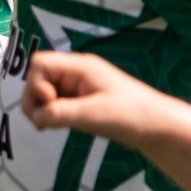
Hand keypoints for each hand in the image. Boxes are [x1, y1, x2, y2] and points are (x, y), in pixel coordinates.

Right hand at [21, 49, 149, 139]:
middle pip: (38, 76)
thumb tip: (36, 116)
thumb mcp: (92, 115)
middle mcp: (76, 73)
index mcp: (80, 67)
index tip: (49, 104)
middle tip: (43, 121)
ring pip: (43, 91)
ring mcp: (77, 87)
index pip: (40, 63)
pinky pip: (54, 102)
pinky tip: (51, 126)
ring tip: (46, 126)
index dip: (36, 84)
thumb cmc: (129, 115)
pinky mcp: (79, 101)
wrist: (156, 126)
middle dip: (34, 97)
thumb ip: (60, 113)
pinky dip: (48, 113)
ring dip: (39, 107)